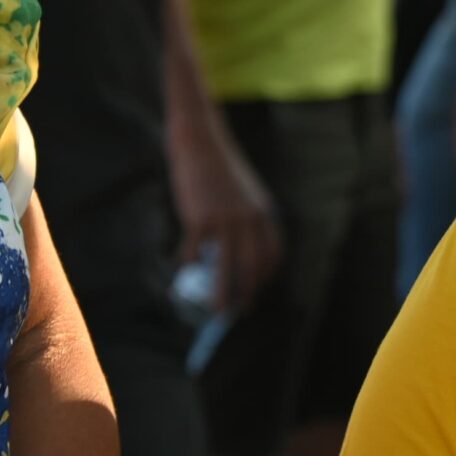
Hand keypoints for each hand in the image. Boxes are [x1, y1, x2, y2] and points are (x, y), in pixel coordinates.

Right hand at [170, 116, 280, 311]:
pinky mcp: (199, 219)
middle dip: (248, 293)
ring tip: (216, 310)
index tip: (258, 288)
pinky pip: (193, 252)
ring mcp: (224, 220)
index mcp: (264, 213)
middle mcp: (249, 220)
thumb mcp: (247, 193)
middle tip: (240, 309)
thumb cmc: (222, 170)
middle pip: (252, 267)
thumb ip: (250, 218)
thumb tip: (243, 247)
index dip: (267, 275)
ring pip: (224, 268)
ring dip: (221, 294)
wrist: (201, 145)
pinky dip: (187, 265)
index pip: (273, 253)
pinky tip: (182, 270)